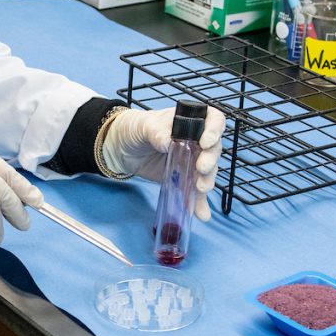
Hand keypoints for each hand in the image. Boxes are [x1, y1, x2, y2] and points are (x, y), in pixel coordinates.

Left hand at [96, 106, 225, 220]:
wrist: (121, 149)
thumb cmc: (135, 128)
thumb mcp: (144, 126)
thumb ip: (157, 132)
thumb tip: (169, 142)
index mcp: (189, 121)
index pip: (213, 120)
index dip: (214, 130)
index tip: (205, 142)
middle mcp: (195, 140)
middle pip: (213, 149)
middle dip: (210, 160)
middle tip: (200, 168)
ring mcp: (191, 160)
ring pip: (207, 171)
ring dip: (207, 180)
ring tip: (200, 188)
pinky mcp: (183, 178)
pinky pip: (194, 191)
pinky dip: (199, 203)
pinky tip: (202, 214)